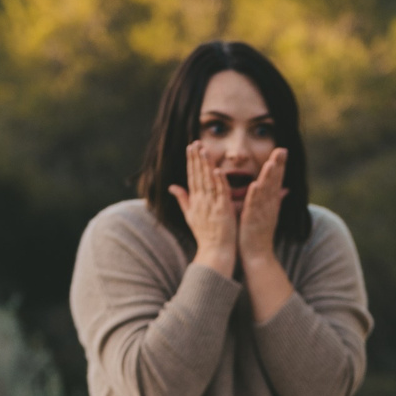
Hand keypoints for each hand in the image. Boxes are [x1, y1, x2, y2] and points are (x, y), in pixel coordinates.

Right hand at [170, 142, 237, 276]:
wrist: (214, 253)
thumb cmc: (205, 235)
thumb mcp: (190, 215)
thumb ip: (182, 199)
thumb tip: (172, 187)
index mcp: (195, 201)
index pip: (192, 177)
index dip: (191, 161)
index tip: (191, 147)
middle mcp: (202, 201)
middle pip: (198, 176)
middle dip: (196, 158)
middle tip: (195, 142)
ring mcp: (212, 206)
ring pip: (208, 181)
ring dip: (205, 165)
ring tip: (203, 150)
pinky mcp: (223, 211)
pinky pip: (220, 194)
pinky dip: (219, 182)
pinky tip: (217, 170)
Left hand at [236, 149, 286, 265]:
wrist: (257, 256)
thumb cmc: (260, 235)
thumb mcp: (270, 214)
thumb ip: (276, 200)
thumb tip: (285, 189)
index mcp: (271, 203)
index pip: (276, 181)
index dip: (280, 166)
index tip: (282, 150)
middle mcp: (269, 206)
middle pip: (275, 183)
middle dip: (278, 166)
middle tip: (281, 150)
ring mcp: (261, 213)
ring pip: (266, 192)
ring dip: (268, 178)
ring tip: (271, 163)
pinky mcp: (252, 220)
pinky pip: (253, 206)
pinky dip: (254, 196)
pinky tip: (255, 185)